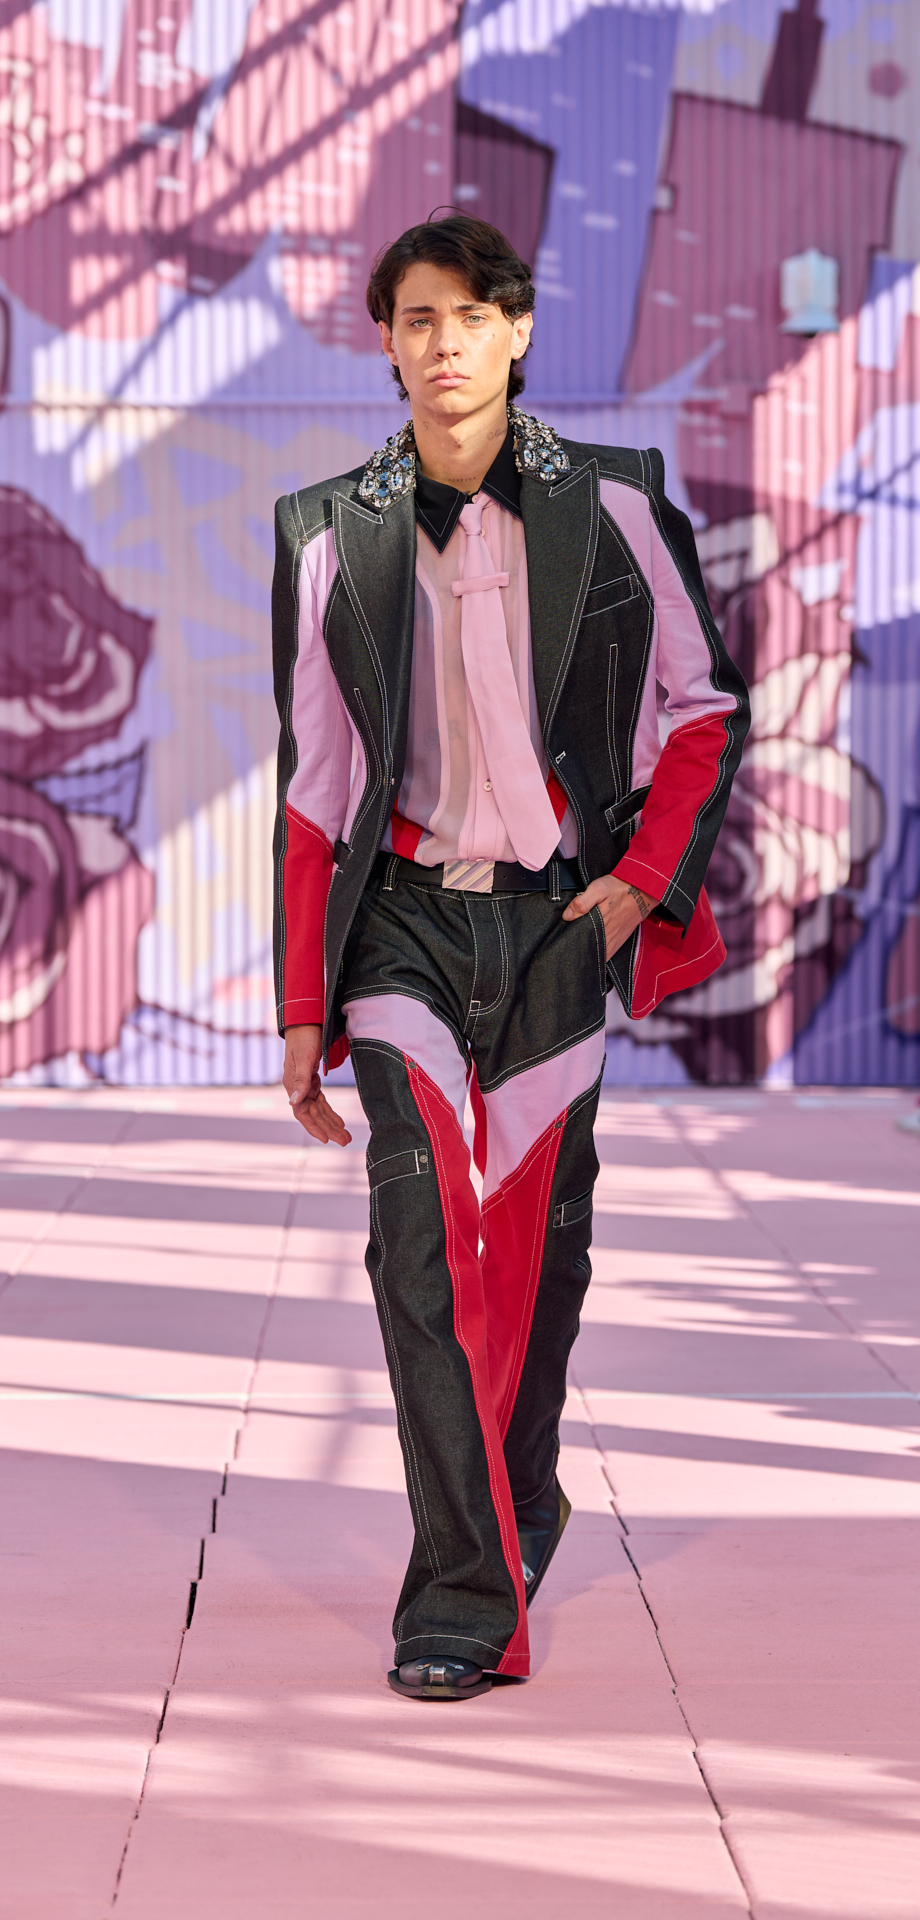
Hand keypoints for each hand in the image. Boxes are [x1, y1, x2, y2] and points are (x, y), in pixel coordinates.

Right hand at [282, 1023, 352, 1145]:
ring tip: (344, 1135)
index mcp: (292, 1084)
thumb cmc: (304, 1037)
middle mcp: (297, 1087)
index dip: (313, 1127)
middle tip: (344, 1141)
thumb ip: (300, 1080)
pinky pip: (321, 1101)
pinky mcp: (312, 1080)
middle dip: (328, 1129)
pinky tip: (339, 1121)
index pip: (302, 1112)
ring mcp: (305, 1085)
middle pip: (313, 1114)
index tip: (325, 1139)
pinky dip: (329, 1112)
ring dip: (331, 1123)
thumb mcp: (303, 1058)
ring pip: (318, 1110)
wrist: (306, 1021)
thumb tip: (293, 1102)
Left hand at [562, 874, 656, 961]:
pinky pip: (606, 954)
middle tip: (568, 944)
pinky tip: (591, 951)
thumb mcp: (599, 888)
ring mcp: (613, 940)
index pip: (579, 939)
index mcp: (599, 923)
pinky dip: (598, 955)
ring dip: (587, 952)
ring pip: (596, 953)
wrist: (642, 891)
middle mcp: (606, 935)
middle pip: (587, 947)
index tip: (563, 939)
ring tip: (578, 949)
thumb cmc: (620, 889)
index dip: (570, 940)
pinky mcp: (618, 941)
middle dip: (577, 947)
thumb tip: (567, 916)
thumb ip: (582, 902)